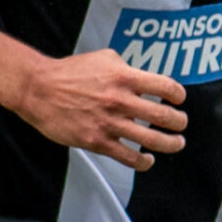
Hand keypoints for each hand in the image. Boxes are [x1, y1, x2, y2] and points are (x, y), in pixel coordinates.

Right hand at [11, 50, 187, 170]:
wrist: (39, 89)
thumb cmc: (70, 73)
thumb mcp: (104, 59)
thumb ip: (127, 68)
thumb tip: (145, 79)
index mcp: (124, 77)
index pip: (165, 87)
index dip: (178, 95)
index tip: (179, 99)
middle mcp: (120, 100)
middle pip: (164, 116)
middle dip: (179, 122)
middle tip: (181, 124)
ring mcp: (109, 123)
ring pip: (151, 140)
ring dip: (171, 143)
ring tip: (177, 143)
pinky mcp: (97, 141)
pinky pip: (128, 157)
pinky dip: (143, 162)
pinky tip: (148, 160)